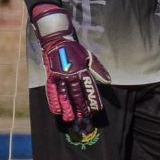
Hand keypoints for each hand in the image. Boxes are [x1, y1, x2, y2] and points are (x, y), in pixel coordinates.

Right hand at [31, 4, 110, 129]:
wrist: (57, 41)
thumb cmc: (75, 50)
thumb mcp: (89, 56)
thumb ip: (98, 69)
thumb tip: (109, 81)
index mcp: (82, 70)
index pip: (89, 88)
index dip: (93, 99)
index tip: (96, 110)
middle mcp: (71, 74)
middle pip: (77, 94)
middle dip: (81, 107)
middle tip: (84, 118)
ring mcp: (60, 76)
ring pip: (64, 95)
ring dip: (68, 108)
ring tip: (70, 119)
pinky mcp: (50, 77)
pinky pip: (52, 91)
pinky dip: (54, 102)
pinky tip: (57, 111)